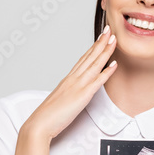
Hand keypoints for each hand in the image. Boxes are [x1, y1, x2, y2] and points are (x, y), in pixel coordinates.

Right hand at [22, 25, 116, 140]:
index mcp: (67, 80)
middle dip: (100, 43)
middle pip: (89, 57)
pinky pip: (97, 81)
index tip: (99, 39)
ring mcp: (77, 86)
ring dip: (105, 51)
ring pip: (94, 64)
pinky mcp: (82, 95)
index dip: (92, 48)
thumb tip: (73, 94)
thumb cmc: (47, 115)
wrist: (40, 124)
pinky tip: (114, 64)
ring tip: (113, 40)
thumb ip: (67, 94)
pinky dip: (107, 71)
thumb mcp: (59, 100)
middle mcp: (72, 79)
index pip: (83, 60)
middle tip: (109, 31)